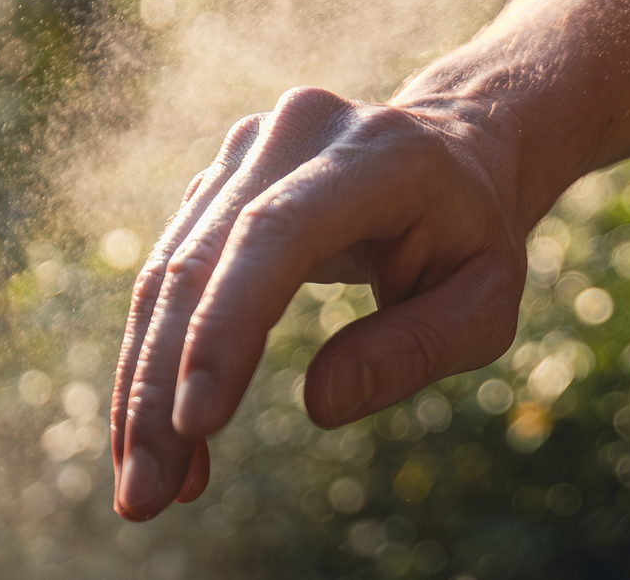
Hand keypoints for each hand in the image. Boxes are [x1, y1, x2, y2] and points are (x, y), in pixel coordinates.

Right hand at [109, 87, 527, 520]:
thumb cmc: (472, 236)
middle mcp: (298, 134)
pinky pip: (168, 277)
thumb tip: (321, 406)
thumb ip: (416, 347)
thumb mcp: (485, 300)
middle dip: (163, 388)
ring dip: (145, 389)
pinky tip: (165, 440)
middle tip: (147, 496)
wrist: (453, 153)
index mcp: (379, 154)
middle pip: (203, 262)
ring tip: (146, 490)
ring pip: (168, 274)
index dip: (229, 324)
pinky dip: (158, 364)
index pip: (280, 232)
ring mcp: (248, 150)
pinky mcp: (217, 182)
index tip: (199, 423)